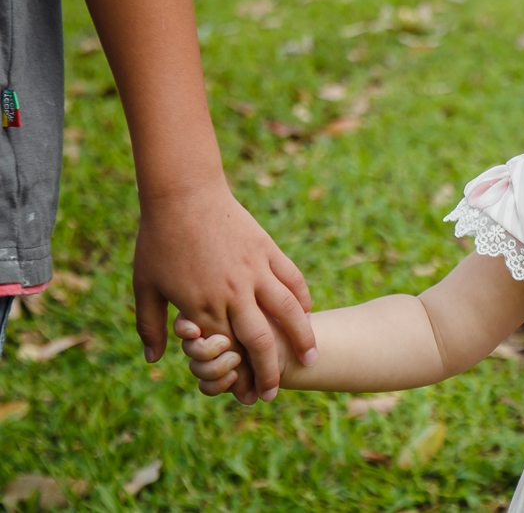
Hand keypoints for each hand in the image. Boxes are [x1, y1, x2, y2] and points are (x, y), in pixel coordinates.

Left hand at [134, 178, 316, 403]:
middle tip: (275, 392)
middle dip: (272, 372)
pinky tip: (306, 314)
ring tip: (311, 358)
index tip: (245, 396)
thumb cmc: (158, 240)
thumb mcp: (145, 286)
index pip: (227, 352)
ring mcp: (254, 271)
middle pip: (262, 341)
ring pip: (288, 312)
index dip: (238, 378)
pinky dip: (303, 300)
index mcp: (202, 306)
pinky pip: (292, 280)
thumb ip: (151, 325)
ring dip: (301, 339)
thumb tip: (155, 358)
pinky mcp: (267, 251)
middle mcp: (232, 293)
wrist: (183, 194)